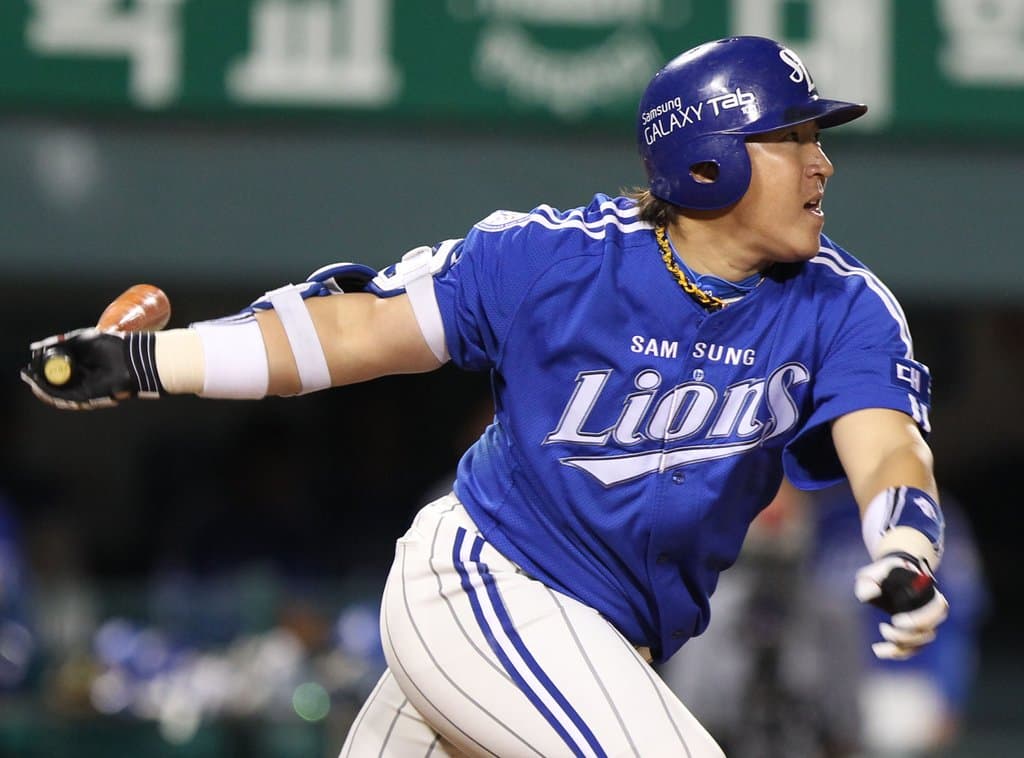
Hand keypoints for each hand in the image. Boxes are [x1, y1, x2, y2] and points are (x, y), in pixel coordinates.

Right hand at [21, 328, 143, 409]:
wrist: (131, 358)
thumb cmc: (111, 345)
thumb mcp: (79, 339)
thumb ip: (59, 343)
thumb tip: (35, 347)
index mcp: (84, 364)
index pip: (60, 369)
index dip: (44, 368)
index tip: (32, 364)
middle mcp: (84, 377)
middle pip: (57, 382)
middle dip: (41, 379)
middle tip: (28, 374)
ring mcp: (86, 388)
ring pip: (59, 392)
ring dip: (43, 387)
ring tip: (31, 380)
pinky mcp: (89, 397)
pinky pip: (67, 398)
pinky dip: (53, 393)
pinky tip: (41, 387)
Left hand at [854, 551, 948, 659]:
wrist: (890, 576)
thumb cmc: (882, 574)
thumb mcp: (872, 574)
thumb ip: (868, 582)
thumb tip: (871, 594)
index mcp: (927, 592)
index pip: (937, 609)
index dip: (920, 619)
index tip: (895, 620)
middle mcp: (931, 610)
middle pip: (929, 632)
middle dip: (906, 636)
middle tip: (884, 629)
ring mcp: (925, 624)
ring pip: (921, 643)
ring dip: (901, 646)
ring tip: (880, 630)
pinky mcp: (916, 633)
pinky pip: (912, 649)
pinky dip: (896, 653)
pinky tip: (877, 650)